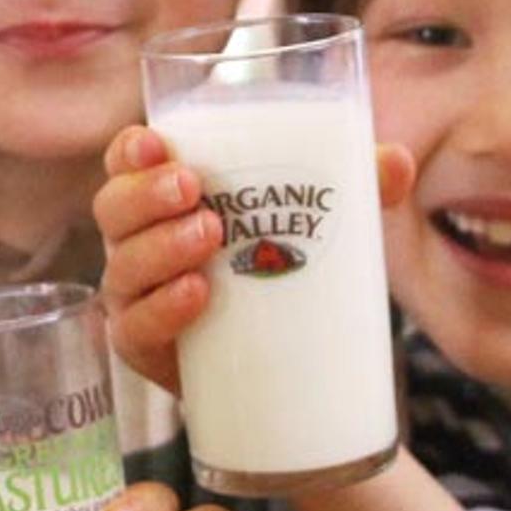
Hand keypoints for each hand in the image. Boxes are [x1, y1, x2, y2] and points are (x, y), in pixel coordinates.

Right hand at [92, 127, 413, 394]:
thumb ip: (357, 187)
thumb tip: (395, 161)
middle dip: (145, 194)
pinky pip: (137, 328)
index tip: (156, 144)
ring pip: (124, 267)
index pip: (127, 162)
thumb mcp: (322, 222)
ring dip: (159, 247)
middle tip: (194, 189)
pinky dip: (163, 309)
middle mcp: (138, 242)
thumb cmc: (283, 268)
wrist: (280, 367)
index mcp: (165, 198)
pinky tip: (197, 294)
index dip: (130, 149)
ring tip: (209, 237)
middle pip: (114, 208)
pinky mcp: (148, 348)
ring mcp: (138, 296)